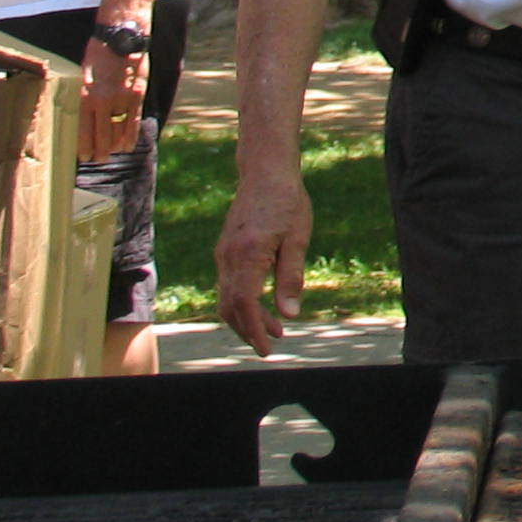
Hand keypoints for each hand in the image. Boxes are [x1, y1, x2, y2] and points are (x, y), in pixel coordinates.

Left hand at [77, 39, 143, 164]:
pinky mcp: (137, 94)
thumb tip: (83, 112)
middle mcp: (102, 101)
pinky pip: (133, 120)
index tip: (83, 157)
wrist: (122, 36)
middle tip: (98, 160)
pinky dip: (131, 136)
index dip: (84, 146)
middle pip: (100, 134)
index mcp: (85, 96)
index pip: (83, 129)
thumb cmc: (100, 52)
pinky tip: (128, 146)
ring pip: (117, 130)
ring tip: (111, 155)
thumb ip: (85, 94)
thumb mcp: (84, 73)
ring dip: (114, 145)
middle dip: (99, 151)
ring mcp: (121, 99)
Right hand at [215, 170, 312, 355]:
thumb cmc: (288, 202)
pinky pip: (228, 285)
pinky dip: (241, 302)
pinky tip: (262, 305)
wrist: (265, 173)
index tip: (267, 348)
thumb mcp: (298, 238)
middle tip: (272, 345)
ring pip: (226, 298)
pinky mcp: (224, 251)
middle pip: (230, 307)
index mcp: (247, 255)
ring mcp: (223, 254)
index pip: (244, 304)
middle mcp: (228, 258)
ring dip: (246, 318)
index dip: (254, 329)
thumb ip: (291, 277)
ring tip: (274, 329)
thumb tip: (290, 315)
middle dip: (249, 330)